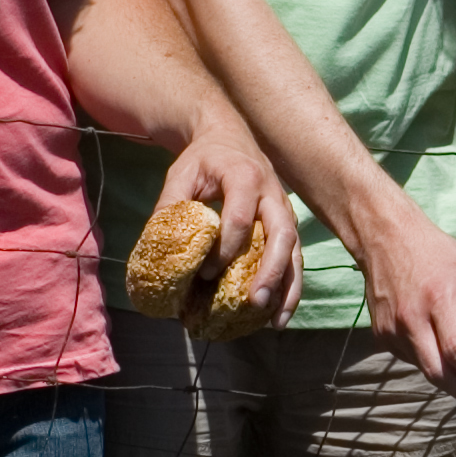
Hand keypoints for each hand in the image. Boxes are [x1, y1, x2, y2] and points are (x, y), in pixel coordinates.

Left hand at [155, 119, 303, 322]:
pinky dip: (291, 285)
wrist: (229, 135)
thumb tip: (160, 252)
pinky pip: (295, 256)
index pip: (239, 218)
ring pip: (295, 249)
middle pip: (281, 235)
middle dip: (270, 271)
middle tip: (254, 302)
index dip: (223, 249)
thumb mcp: (180, 174)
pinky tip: (279, 313)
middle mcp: (272, 193)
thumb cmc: (203, 158)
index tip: (203, 273)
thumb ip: (170, 207)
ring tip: (276, 321)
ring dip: (288, 286)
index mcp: (245, 177)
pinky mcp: (287, 223)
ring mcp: (284, 208)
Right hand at [347, 182, 455, 404]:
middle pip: (440, 375)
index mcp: (440, 301)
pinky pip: (412, 362)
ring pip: (425, 372)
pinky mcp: (381, 336)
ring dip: (451, 383)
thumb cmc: (437, 254)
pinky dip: (432, 366)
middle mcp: (413, 320)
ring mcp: (393, 330)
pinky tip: (448, 361)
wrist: (386, 238)